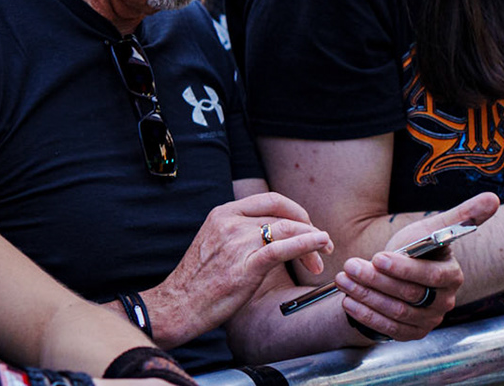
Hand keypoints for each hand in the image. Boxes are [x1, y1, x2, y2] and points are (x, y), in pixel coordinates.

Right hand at [145, 193, 331, 346]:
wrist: (181, 303)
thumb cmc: (200, 279)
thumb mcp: (217, 243)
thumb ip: (241, 234)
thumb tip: (275, 236)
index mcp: (222, 213)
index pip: (269, 200)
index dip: (296, 211)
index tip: (308, 226)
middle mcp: (230, 222)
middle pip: (282, 215)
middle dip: (308, 228)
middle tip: (322, 247)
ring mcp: (237, 242)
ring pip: (286, 229)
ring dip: (312, 241)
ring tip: (319, 260)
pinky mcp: (246, 265)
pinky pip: (283, 249)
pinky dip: (306, 243)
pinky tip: (319, 244)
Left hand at [337, 194, 496, 341]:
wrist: (398, 273)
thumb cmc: (417, 248)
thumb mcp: (431, 229)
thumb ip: (460, 216)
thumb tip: (493, 198)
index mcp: (451, 276)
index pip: (430, 276)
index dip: (404, 269)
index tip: (377, 257)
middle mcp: (444, 302)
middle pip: (409, 295)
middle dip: (375, 279)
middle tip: (350, 265)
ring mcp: (428, 320)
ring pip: (396, 312)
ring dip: (366, 296)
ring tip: (343, 278)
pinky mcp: (411, 333)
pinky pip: (389, 329)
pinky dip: (366, 316)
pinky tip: (348, 301)